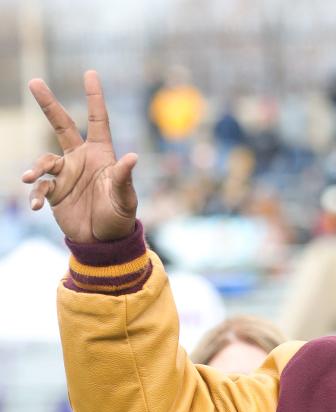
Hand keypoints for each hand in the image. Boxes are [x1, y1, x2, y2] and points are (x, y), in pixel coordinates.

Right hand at [23, 70, 137, 241]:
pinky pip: (40, 187)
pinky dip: (36, 194)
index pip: (97, 121)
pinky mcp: (54, 192)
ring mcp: (66, 175)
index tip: (90, 73)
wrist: (105, 242)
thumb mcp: (125, 198)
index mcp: (101, 155)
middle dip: (48, 104)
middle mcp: (81, 159)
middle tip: (34, 81)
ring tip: (29, 177)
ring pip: (44, 160)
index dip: (94, 98)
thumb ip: (124, 178)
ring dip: (35, 167)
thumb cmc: (120, 218)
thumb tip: (133, 157)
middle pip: (62, 125)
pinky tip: (36, 206)